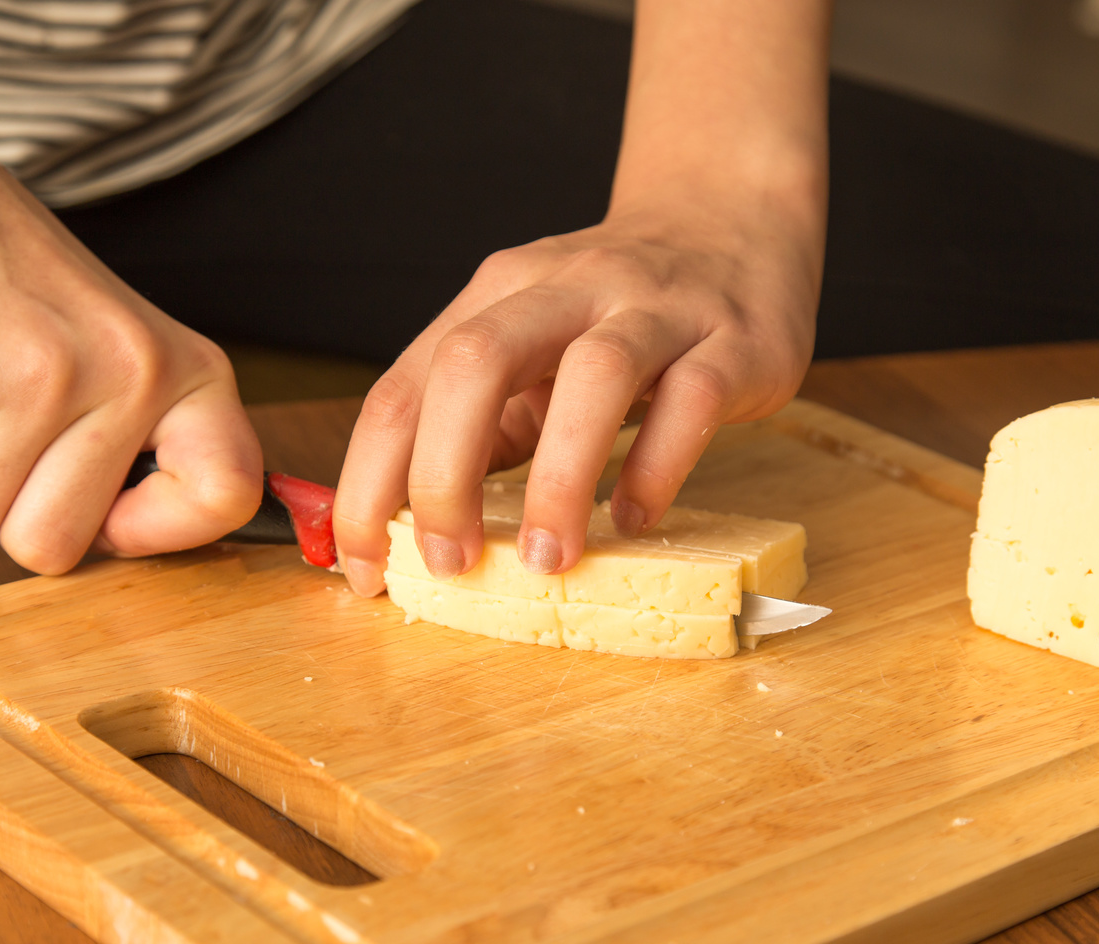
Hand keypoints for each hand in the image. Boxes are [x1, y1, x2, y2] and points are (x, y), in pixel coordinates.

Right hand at [0, 152, 262, 573]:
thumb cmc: (13, 279)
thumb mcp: (123, 346)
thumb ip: (149, 441)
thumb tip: (150, 544)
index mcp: (189, 371)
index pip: (226, 496)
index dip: (159, 531)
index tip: (111, 509)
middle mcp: (130, 375)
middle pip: (56, 548)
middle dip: (7, 514)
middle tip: (0, 433)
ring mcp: (39, 378)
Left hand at [332, 196, 821, 595]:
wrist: (731, 219)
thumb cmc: (615, 309)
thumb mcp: (532, 350)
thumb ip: (481, 424)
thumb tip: (419, 531)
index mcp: (496, 296)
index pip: (403, 388)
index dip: (369, 483)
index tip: (365, 569)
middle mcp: (566, 288)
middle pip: (475, 361)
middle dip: (444, 472)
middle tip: (448, 562)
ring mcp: (655, 307)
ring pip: (595, 376)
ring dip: (558, 480)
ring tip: (547, 561)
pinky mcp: (733, 341)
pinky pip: (690, 401)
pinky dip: (655, 468)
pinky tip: (633, 518)